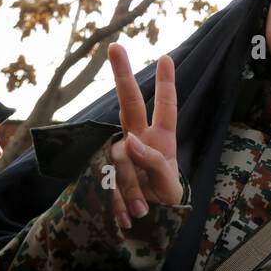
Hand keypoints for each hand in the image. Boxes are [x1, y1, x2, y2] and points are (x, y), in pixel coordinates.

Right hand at [106, 42, 183, 228]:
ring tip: (142, 211)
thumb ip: (155, 162)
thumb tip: (128, 141)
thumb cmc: (163, 200)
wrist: (144, 224)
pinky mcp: (101, 170)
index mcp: (160, 140)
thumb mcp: (170, 185)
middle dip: (122, 75)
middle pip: (128, 104)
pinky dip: (117, 201)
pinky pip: (105, 178)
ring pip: (119, 157)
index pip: (165, 108)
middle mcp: (136, 140)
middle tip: (115, 46)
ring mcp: (117, 153)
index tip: (166, 57)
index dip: (165, 84)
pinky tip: (128, 217)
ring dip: (131, 188)